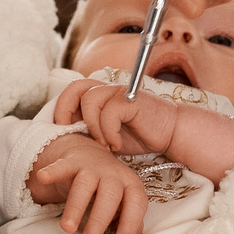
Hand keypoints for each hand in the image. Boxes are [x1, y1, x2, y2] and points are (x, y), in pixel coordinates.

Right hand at [27, 131, 148, 233]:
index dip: (131, 221)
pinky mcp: (71, 162)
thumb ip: (127, 220)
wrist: (90, 155)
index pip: (136, 203)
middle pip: (109, 196)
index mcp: (131, 185)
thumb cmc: (109, 189)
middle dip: (99, 220)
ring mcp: (92, 166)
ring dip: (76, 207)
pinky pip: (62, 166)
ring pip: (85, 185)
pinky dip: (53, 171)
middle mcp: (114, 174)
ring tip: (67, 228)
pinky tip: (43, 177)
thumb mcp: (122, 202)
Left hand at [56, 79, 233, 184]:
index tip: (63, 130)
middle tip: (72, 132)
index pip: (72, 91)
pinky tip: (118, 145)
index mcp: (102, 95)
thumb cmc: (140, 135)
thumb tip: (65, 136)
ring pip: (90, 101)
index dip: (61, 108)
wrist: (171, 134)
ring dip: (93, 127)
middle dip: (67, 110)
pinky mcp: (132, 101)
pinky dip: (109, 133)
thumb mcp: (108, 135)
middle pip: (76, 87)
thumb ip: (90, 130)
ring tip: (104, 144)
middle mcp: (109, 89)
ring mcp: (121, 93)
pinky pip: (109, 113)